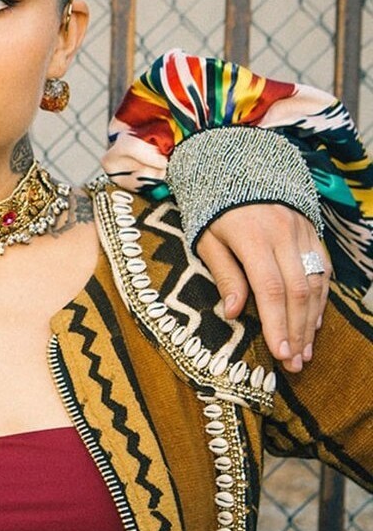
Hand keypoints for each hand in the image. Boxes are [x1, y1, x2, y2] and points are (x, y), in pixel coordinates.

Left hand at [197, 205, 328, 372]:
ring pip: (315, 284)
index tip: (279, 353)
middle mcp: (284, 236)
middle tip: (294, 363)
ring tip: (304, 352)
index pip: (271, 290)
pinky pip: (323, 270)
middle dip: (297, 331)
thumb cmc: (213, 209)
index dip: (277, 324)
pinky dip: (320, 299)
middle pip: (298, 292)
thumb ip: (224, 275)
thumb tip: (235, 313)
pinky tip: (313, 323)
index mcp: (254, 239)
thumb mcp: (207, 240)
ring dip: (311, 321)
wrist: (238, 167)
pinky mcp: (313, 232)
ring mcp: (303, 233)